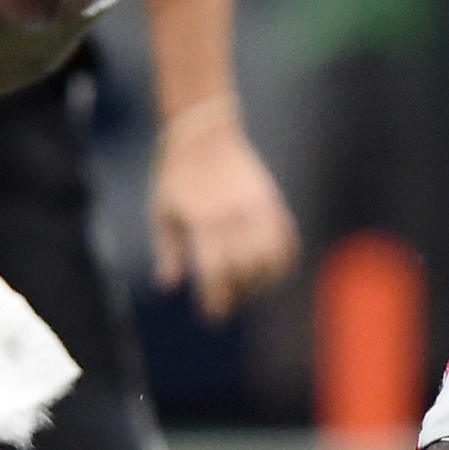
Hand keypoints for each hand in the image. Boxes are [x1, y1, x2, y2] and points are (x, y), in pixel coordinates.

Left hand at [150, 99, 297, 318]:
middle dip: (237, 294)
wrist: (203, 132)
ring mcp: (257, 208)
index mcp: (204, 223)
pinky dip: (283, 259)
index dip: (216, 301)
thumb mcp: (161, 211)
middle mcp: (234, 218)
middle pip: (245, 271)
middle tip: (226, 301)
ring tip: (249, 287)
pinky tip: (272, 269)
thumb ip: (168, 250)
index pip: (216, 274)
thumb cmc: (176, 174)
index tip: (213, 317)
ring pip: (271, 258)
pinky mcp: (271, 200)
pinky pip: (286, 238)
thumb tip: (170, 287)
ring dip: (262, 280)